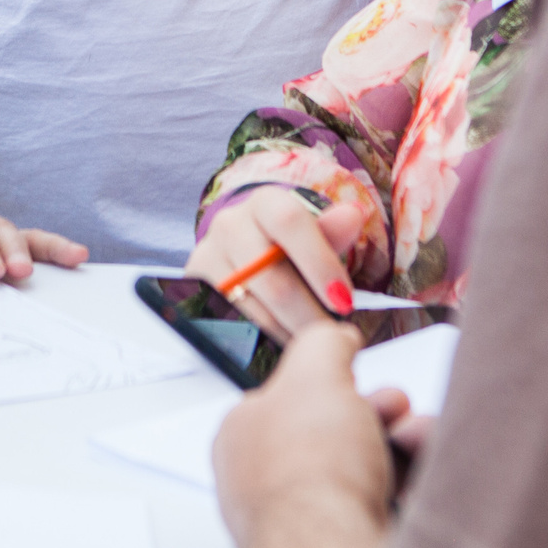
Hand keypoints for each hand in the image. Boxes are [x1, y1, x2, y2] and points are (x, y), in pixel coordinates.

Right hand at [186, 189, 369, 342]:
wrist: (242, 251)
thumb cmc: (286, 246)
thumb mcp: (311, 235)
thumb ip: (332, 233)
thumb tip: (353, 216)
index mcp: (265, 203)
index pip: (291, 223)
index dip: (320, 263)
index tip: (343, 301)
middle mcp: (230, 224)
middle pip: (272, 277)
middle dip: (308, 315)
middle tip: (330, 339)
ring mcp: (207, 256)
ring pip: (252, 308)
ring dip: (287, 333)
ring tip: (309, 345)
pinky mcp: (194, 287)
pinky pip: (231, 323)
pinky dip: (260, 338)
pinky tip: (280, 343)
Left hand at [214, 324, 400, 547]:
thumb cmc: (308, 471)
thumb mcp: (315, 371)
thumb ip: (324, 342)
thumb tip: (335, 336)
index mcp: (242, 435)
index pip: (289, 395)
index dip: (333, 380)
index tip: (358, 374)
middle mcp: (268, 480)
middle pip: (337, 431)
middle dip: (381, 414)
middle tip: (397, 410)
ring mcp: (304, 519)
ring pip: (367, 467)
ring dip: (406, 445)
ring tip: (421, 441)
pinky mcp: (343, 545)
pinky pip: (387, 503)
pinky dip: (413, 484)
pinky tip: (428, 475)